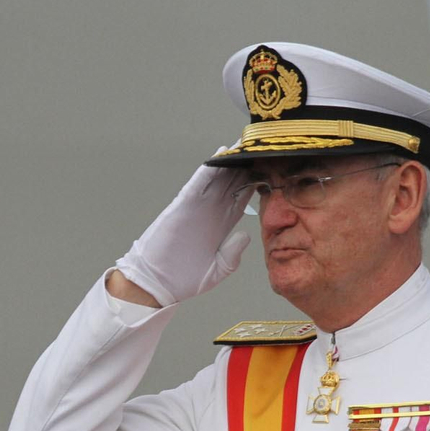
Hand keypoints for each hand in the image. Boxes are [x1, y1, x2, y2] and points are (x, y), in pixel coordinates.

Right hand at [113, 150, 250, 306]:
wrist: (157, 286)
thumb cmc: (183, 280)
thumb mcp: (217, 270)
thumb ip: (232, 254)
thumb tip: (246, 235)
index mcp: (221, 226)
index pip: (242, 199)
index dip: (256, 184)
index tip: (272, 171)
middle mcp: (210, 213)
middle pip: (232, 183)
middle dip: (246, 166)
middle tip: (262, 148)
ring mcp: (196, 208)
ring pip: (217, 179)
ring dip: (230, 162)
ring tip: (244, 144)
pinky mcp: (182, 208)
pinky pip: (196, 185)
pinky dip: (208, 171)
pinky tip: (220, 157)